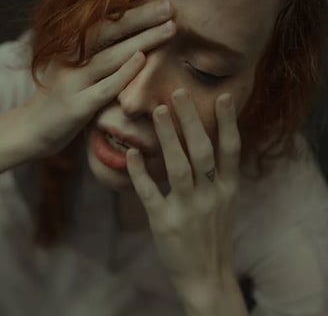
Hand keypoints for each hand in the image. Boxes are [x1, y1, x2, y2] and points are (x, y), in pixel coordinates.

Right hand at [24, 0, 175, 155]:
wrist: (32, 129)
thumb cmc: (60, 99)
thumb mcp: (72, 70)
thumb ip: (94, 58)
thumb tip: (128, 47)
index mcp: (69, 48)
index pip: (103, 24)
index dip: (131, 14)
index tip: (158, 5)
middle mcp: (69, 60)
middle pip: (108, 32)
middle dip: (141, 18)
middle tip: (168, 8)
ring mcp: (72, 82)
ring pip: (110, 56)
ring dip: (142, 40)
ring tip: (169, 28)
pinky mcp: (77, 106)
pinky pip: (105, 88)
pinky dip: (124, 73)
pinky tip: (142, 58)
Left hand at [127, 88, 240, 284]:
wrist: (207, 275)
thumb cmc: (214, 233)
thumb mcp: (225, 202)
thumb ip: (219, 175)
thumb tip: (210, 142)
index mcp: (227, 189)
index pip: (231, 150)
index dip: (227, 123)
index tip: (221, 97)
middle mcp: (211, 196)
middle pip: (202, 152)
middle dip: (191, 121)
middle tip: (178, 93)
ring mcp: (188, 210)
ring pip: (178, 167)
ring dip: (168, 138)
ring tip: (158, 111)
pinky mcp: (165, 223)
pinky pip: (151, 194)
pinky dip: (140, 173)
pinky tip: (131, 153)